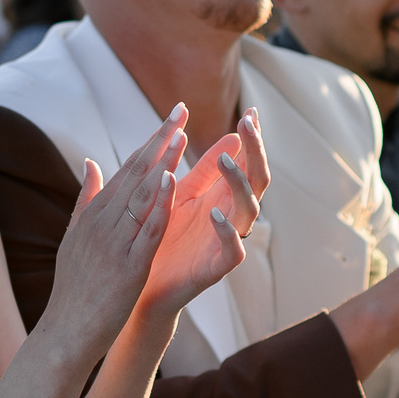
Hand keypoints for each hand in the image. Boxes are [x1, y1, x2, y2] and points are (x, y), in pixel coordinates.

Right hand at [34, 107, 187, 357]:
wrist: (66, 332)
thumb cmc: (74, 289)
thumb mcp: (75, 238)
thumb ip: (86, 199)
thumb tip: (90, 161)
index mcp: (93, 214)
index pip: (126, 169)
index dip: (151, 141)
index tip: (171, 117)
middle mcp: (102, 222)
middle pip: (135, 172)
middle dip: (160, 139)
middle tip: (181, 109)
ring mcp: (114, 242)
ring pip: (141, 194)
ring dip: (162, 162)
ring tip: (182, 134)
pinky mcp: (127, 265)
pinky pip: (145, 229)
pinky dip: (158, 204)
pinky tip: (172, 182)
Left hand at [144, 110, 267, 316]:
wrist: (142, 285)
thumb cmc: (160, 239)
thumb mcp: (178, 196)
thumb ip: (199, 169)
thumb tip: (218, 134)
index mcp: (219, 197)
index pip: (244, 162)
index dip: (250, 139)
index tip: (251, 112)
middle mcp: (229, 215)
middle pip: (256, 180)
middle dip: (255, 152)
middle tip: (248, 126)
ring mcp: (225, 241)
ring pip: (249, 210)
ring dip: (239, 184)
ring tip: (226, 163)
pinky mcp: (216, 268)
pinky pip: (233, 251)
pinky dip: (227, 232)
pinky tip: (215, 215)